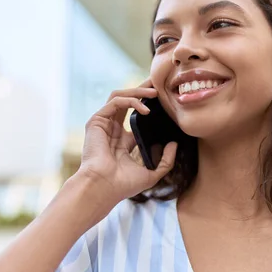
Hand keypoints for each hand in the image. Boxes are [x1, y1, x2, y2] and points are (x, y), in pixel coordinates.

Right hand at [74, 79, 177, 215]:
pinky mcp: (97, 121)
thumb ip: (166, 161)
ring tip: (155, 92)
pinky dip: (131, 101)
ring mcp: (104, 124)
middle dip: (143, 90)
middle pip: (128, 101)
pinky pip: (116, 102)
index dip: (149, 105)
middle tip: (159, 84)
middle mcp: (112, 129)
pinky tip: (145, 109)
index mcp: (123, 141)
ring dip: (138, 91)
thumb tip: (174, 145)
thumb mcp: (151, 173)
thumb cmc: (123, 185)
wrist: (104, 187)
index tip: (165, 100)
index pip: (136, 116)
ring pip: (120, 96)